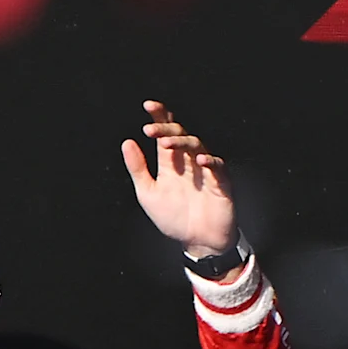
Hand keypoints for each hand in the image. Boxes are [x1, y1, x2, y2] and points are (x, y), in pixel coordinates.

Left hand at [121, 100, 236, 257]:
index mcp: (170, 162)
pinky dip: (210, 162)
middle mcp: (188, 162)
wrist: (197, 243)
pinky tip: (201, 161)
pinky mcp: (220, 183)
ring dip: (181, 142)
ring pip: (197, 146)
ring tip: (165, 144)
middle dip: (166, 128)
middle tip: (150, 130)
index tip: (148, 106)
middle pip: (180, 134)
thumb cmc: (174, 218)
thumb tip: (127, 142)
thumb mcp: (148, 193)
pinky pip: (218, 167)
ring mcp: (205, 171)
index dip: (159, 116)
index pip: (166, 132)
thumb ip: (137, 169)